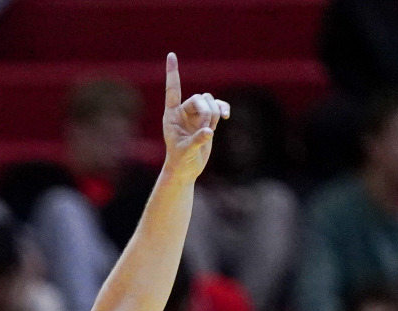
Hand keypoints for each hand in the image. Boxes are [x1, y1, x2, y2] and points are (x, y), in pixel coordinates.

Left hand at [162, 53, 226, 179]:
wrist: (187, 169)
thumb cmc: (180, 161)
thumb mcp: (185, 151)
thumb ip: (197, 140)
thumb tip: (209, 132)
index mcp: (171, 115)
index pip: (172, 90)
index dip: (173, 73)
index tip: (171, 55)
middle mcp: (183, 112)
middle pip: (199, 98)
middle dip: (207, 110)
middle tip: (207, 127)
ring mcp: (195, 115)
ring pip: (210, 101)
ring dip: (215, 112)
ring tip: (212, 127)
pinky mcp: (207, 120)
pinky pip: (218, 107)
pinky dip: (223, 109)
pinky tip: (226, 116)